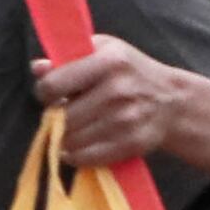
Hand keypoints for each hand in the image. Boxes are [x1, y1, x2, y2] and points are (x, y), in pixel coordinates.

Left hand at [33, 40, 209, 174]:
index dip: (46, 92)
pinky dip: (77, 155)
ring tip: (79, 126)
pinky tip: (84, 143)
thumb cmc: (130, 72)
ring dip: (67, 137)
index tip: (54, 94)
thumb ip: (69, 58)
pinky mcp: (131, 143)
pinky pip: (84, 158)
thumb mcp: (104, 51)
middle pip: (60, 117)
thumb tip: (37, 68)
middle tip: (69, 112)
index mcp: (109, 61)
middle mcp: (117, 90)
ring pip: (70, 140)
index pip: (52, 85)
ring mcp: (125, 119)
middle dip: (57, 117)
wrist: (172, 100)